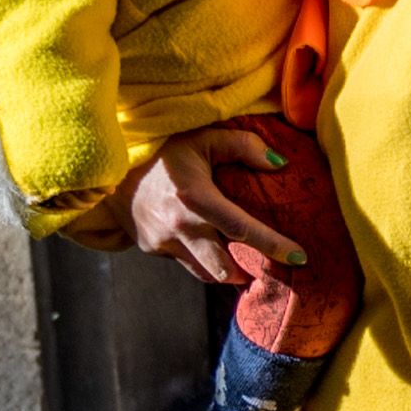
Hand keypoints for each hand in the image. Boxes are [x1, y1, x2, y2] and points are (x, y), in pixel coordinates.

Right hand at [125, 123, 310, 286]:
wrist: (110, 162)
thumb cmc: (165, 147)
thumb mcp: (204, 136)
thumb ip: (243, 146)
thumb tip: (280, 163)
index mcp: (194, 198)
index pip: (242, 230)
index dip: (273, 246)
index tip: (300, 258)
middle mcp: (177, 226)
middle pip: (223, 268)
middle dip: (250, 274)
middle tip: (273, 271)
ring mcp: (160, 241)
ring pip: (204, 272)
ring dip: (228, 272)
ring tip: (249, 268)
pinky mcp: (150, 247)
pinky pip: (185, 262)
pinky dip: (203, 260)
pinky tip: (216, 250)